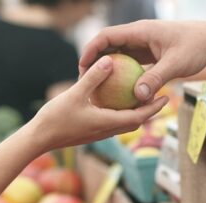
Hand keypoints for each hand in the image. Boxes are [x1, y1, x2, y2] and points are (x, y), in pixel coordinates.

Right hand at [28, 55, 168, 152]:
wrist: (39, 139)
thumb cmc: (56, 118)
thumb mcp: (75, 94)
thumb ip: (93, 78)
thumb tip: (110, 60)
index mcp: (108, 123)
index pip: (139, 117)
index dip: (154, 108)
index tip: (166, 97)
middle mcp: (107, 131)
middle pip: (136, 122)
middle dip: (150, 110)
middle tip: (161, 96)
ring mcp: (99, 133)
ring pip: (125, 123)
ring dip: (137, 113)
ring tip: (143, 98)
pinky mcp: (92, 132)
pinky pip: (113, 122)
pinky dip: (121, 113)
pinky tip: (117, 101)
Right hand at [79, 20, 205, 101]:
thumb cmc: (196, 47)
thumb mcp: (176, 64)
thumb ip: (156, 78)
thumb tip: (137, 97)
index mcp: (140, 31)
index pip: (107, 36)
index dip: (91, 50)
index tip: (82, 67)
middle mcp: (139, 36)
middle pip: (108, 46)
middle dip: (94, 61)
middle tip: (84, 82)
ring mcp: (143, 44)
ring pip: (118, 55)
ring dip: (107, 69)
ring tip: (97, 89)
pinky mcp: (149, 53)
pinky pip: (130, 63)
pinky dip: (122, 75)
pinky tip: (119, 93)